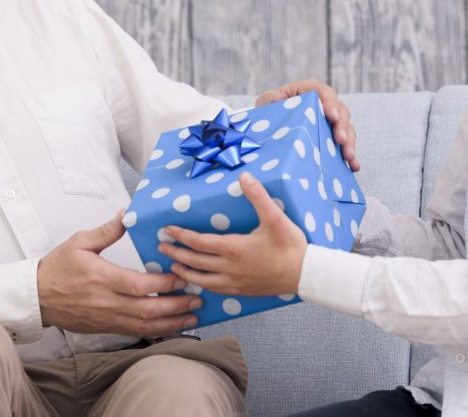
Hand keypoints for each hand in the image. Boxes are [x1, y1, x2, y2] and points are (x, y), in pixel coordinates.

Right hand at [37, 210, 201, 335]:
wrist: (36, 297)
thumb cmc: (56, 268)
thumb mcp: (79, 242)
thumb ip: (106, 231)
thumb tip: (126, 214)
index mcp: (101, 278)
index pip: (138, 285)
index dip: (163, 284)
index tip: (182, 276)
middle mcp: (106, 302)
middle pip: (146, 309)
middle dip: (175, 306)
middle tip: (197, 299)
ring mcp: (106, 318)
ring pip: (144, 325)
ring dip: (171, 323)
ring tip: (193, 318)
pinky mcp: (106, 328)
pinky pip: (135, 333)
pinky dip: (157, 331)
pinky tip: (172, 327)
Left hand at [159, 172, 307, 295]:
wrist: (306, 274)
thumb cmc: (291, 247)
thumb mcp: (275, 217)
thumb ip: (257, 196)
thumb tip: (244, 176)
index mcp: (234, 249)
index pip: (198, 242)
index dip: (181, 235)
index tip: (168, 230)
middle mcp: (230, 268)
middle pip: (194, 261)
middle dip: (175, 254)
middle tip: (161, 248)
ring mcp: (235, 282)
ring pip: (202, 280)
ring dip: (185, 272)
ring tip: (174, 267)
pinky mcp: (242, 291)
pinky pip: (215, 290)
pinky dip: (202, 285)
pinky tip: (200, 283)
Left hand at [256, 79, 359, 170]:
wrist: (267, 129)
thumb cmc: (268, 111)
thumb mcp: (266, 103)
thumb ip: (271, 99)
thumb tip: (279, 98)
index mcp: (308, 91)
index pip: (324, 93)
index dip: (330, 103)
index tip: (331, 115)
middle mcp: (323, 105)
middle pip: (340, 111)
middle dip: (342, 126)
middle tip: (340, 140)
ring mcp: (329, 122)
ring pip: (347, 128)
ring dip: (349, 142)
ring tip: (348, 156)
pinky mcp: (332, 138)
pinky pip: (345, 145)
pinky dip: (350, 155)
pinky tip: (353, 166)